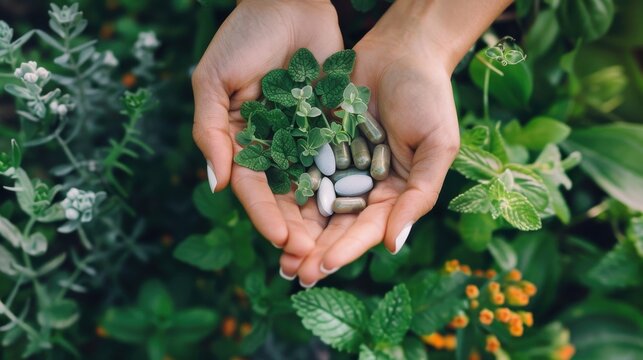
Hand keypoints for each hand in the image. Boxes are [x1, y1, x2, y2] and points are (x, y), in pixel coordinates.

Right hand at [192, 0, 342, 256]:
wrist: (289, 1)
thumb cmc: (244, 36)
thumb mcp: (213, 81)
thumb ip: (211, 131)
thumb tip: (217, 185)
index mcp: (240, 140)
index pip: (252, 188)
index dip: (265, 216)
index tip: (281, 242)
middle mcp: (271, 144)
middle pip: (284, 195)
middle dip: (296, 226)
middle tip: (312, 257)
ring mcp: (301, 136)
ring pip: (312, 184)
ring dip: (321, 217)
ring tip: (335, 245)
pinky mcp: (328, 123)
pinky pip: (337, 157)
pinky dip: (344, 184)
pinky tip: (358, 209)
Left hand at [285, 8, 461, 285]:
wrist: (404, 50)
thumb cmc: (429, 98)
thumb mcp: (436, 147)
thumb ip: (419, 195)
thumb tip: (392, 245)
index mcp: (394, 193)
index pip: (367, 229)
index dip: (346, 249)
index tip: (323, 267)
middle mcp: (365, 185)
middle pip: (337, 224)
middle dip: (315, 249)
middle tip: (291, 273)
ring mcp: (340, 164)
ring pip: (315, 203)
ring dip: (297, 229)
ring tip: (276, 252)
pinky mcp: (319, 143)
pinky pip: (301, 168)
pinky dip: (286, 189)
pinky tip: (267, 207)